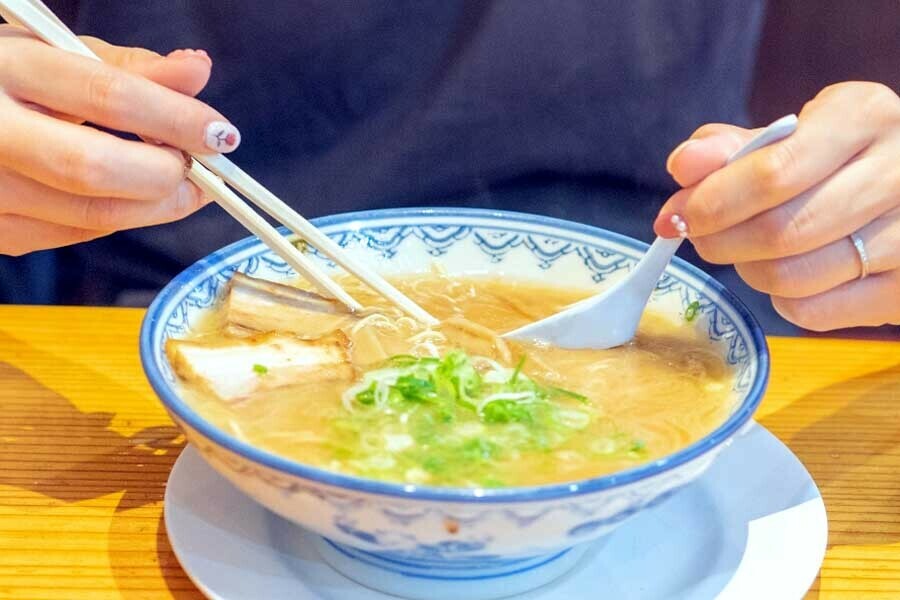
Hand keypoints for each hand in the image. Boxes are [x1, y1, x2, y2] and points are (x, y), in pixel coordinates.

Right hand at [0, 26, 240, 255]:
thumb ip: (130, 68)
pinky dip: (118, 216)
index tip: (219, 133)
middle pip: (96, 169)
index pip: (107, 97)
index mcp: (7, 70)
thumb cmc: (3, 80)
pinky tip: (127, 192)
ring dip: (154, 203)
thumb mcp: (54, 54)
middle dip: (166, 175)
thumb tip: (196, 74)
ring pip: (93, 214)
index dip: (176, 119)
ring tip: (176, 179)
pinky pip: (77, 233)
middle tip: (201, 168)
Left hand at [655, 82, 899, 330]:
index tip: (676, 216)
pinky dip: (783, 300)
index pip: (774, 172)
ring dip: (749, 271)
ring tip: (747, 251)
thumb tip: (683, 166)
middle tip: (700, 238)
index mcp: (864, 116)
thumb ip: (730, 149)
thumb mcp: (789, 136)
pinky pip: (814, 312)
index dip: (711, 203)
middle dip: (719, 242)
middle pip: (780, 232)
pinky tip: (789, 273)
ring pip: (793, 277)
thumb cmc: (835, 159)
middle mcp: (899, 172)